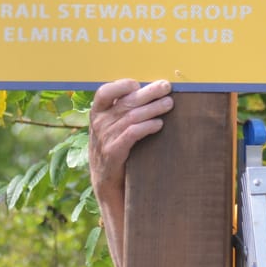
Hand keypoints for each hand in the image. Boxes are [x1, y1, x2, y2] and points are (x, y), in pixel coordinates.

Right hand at [86, 78, 172, 195]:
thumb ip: (122, 110)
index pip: (104, 92)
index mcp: (96, 113)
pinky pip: (132, 134)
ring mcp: (105, 138)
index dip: (122, 85)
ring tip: (169, 104)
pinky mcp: (113, 152)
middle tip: (166, 87)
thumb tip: (149, 90)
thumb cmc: (114, 147)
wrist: (106, 182)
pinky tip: (159, 124)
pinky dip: (146, 127)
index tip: (139, 84)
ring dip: (153, 108)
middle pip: (126, 102)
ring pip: (131, 117)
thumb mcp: (111, 127)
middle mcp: (98, 123)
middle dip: (148, 93)